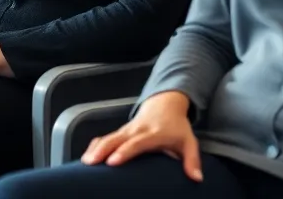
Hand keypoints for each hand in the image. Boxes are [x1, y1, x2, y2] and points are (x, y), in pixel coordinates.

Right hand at [81, 91, 200, 181]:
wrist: (166, 103)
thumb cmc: (177, 126)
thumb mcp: (189, 141)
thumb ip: (192, 159)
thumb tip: (197, 178)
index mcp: (153, 133)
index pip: (136, 143)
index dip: (124, 151)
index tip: (113, 162)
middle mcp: (137, 130)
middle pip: (117, 138)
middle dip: (103, 149)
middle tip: (91, 162)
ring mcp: (127, 129)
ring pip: (109, 136)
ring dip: (96, 148)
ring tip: (86, 162)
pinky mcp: (121, 130)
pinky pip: (106, 136)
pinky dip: (95, 144)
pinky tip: (87, 156)